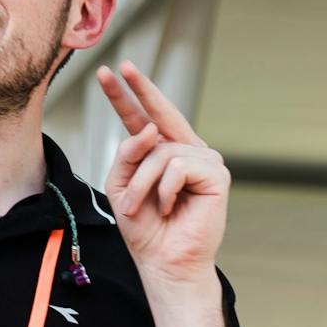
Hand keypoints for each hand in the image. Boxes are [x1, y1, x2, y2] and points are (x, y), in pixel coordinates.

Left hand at [97, 61, 229, 290]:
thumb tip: (150, 129)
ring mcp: (203, 159)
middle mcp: (185, 150)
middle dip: (140, 89)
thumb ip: (128, 154)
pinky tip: (170, 205)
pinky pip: (177, 166)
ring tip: (143, 206)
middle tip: (122, 66)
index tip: (109, 71)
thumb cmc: (144, 227)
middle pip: (160, 113)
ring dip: (142, 183)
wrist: (164, 260)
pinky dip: (165, 189)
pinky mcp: (217, 174)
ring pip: (160, 151)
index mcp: (161, 153)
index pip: (142, 119)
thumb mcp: (121, 186)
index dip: (126, 96)